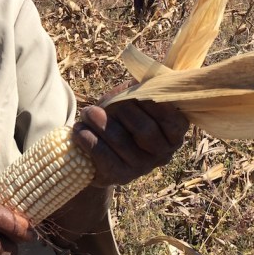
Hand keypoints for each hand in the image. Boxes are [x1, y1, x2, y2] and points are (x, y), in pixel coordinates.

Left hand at [72, 99, 188, 188]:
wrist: (99, 153)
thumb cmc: (120, 119)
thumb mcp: (133, 100)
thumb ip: (140, 88)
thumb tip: (139, 76)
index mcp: (174, 134)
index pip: (171, 119)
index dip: (151, 102)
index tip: (132, 92)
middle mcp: (163, 154)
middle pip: (144, 129)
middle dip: (121, 111)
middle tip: (103, 102)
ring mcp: (142, 168)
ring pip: (121, 141)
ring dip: (99, 122)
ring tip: (87, 113)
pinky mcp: (120, 177)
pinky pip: (103, 156)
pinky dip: (88, 139)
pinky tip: (79, 129)